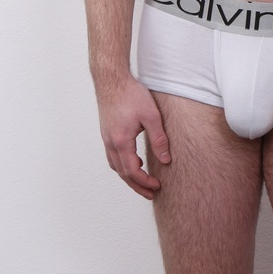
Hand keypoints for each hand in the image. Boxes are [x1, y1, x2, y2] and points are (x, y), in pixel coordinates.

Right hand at [97, 76, 170, 198]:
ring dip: (129, 177)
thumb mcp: (151, 116)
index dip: (145, 182)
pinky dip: (123, 165)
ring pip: (115, 166)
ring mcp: (106, 138)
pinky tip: (135, 162)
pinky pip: (113, 156)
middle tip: (151, 194)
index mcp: (121, 141)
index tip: (158, 186)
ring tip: (143, 182)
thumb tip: (166, 160)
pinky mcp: (107, 133)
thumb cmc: (131, 94)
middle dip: (137, 186)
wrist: (111, 79)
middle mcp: (111, 143)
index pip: (132, 171)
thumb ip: (159, 139)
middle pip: (122, 173)